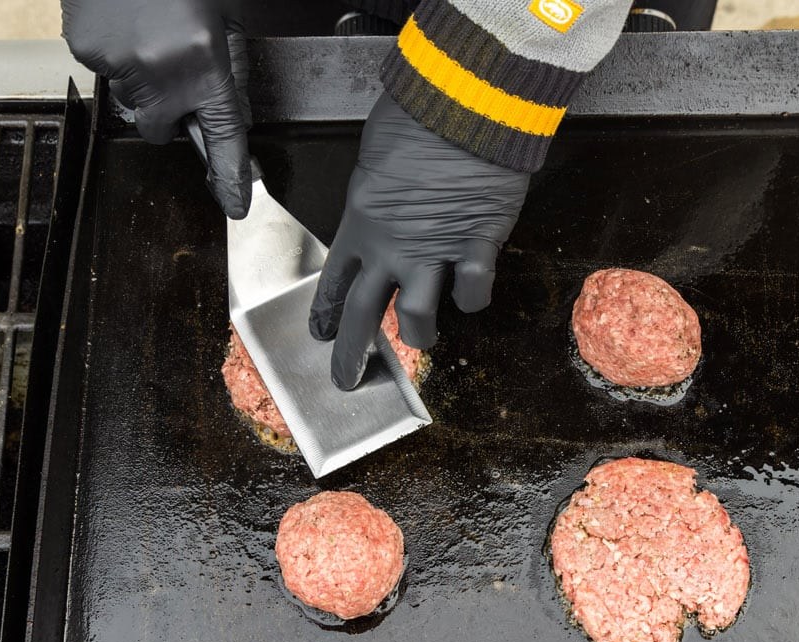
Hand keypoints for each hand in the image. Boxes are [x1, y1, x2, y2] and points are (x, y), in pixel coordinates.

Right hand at [62, 0, 251, 217]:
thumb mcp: (224, 18)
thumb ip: (227, 66)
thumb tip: (230, 113)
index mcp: (206, 64)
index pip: (225, 136)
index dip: (230, 175)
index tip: (236, 204)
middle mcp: (163, 73)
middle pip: (161, 129)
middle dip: (167, 112)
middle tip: (170, 71)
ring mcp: (120, 65)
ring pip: (131, 99)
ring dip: (139, 77)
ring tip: (145, 31)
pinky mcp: (86, 50)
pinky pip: (103, 69)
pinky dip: (113, 52)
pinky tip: (122, 21)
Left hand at [309, 93, 530, 389]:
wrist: (463, 105)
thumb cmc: (418, 116)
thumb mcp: (376, 159)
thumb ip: (377, 198)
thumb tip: (386, 208)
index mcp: (360, 222)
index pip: (336, 280)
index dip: (327, 312)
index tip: (322, 334)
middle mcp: (391, 246)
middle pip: (364, 313)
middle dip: (352, 353)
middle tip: (348, 379)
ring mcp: (433, 251)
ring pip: (416, 319)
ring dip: (418, 336)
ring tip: (423, 340)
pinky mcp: (475, 246)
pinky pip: (472, 293)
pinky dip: (472, 297)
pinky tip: (471, 292)